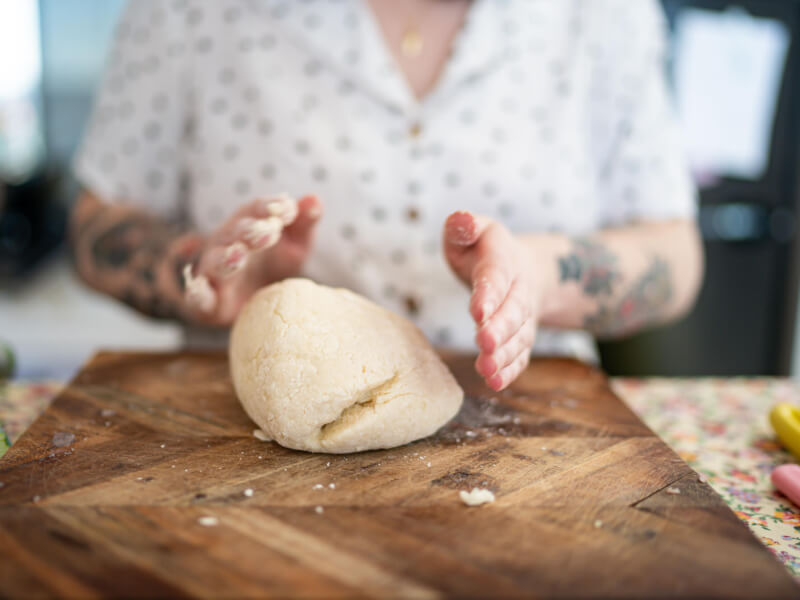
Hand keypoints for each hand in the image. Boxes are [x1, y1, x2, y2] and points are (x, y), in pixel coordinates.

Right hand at [182, 194, 321, 325]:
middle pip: (234, 232)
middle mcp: (227, 243)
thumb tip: (314, 199)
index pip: (255, 210)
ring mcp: (214, 270)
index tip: (287, 209)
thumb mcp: (294, 245)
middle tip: (268, 233)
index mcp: (248, 224)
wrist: (252, 302)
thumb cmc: (272, 265)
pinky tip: (200, 289)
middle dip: (249, 230)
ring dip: (226, 258)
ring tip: (239, 256)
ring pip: (215, 261)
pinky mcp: (209, 300)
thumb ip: (303, 223)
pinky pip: (198, 296)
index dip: (269, 207)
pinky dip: (197, 293)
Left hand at [443, 211, 539, 390]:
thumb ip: (463, 225)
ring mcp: (523, 316)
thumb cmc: (484, 249)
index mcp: (502, 259)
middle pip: (513, 311)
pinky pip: (520, 355)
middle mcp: (518, 289)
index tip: (478, 311)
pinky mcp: (521, 337)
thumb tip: (461, 221)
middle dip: (500, 329)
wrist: (523, 268)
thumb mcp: (473, 229)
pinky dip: (510, 370)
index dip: (489, 294)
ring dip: (504, 355)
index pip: (496, 278)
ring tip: (487, 371)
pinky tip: (496, 382)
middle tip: (484, 344)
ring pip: (518, 337)